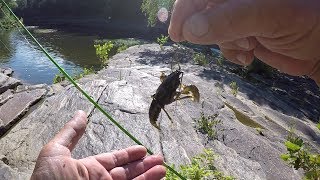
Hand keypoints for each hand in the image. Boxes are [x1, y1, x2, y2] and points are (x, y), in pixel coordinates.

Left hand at [31, 111, 165, 179]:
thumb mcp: (56, 153)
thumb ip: (71, 133)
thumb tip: (81, 113)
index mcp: (89, 168)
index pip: (114, 160)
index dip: (129, 154)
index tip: (143, 149)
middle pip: (128, 172)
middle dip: (144, 165)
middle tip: (160, 158)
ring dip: (148, 176)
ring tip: (162, 168)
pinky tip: (156, 179)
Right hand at [168, 0, 319, 83]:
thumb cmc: (307, 22)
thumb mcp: (269, 15)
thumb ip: (230, 19)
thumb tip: (190, 30)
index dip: (186, 9)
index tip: (178, 33)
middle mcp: (237, 0)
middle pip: (204, 12)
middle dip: (216, 31)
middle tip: (240, 41)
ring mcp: (240, 16)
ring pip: (212, 31)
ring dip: (227, 44)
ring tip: (249, 47)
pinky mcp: (243, 33)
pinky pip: (223, 44)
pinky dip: (232, 53)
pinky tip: (248, 56)